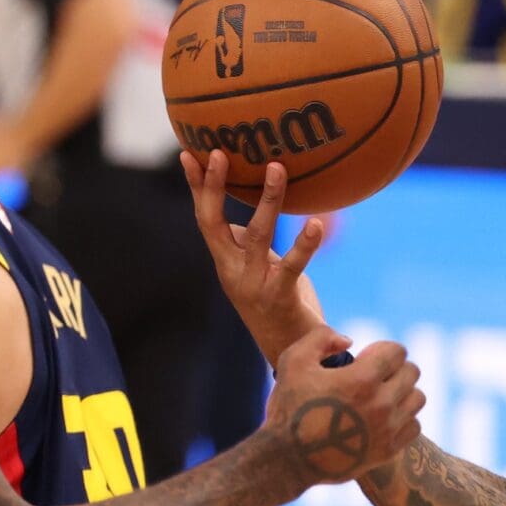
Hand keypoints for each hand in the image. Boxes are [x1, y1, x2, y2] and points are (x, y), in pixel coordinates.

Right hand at [184, 152, 328, 362]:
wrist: (291, 354)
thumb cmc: (279, 303)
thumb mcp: (261, 267)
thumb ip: (253, 243)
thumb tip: (252, 207)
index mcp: (226, 261)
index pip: (205, 217)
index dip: (197, 186)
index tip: (189, 152)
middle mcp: (233, 271)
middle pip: (215, 223)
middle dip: (214, 187)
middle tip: (220, 152)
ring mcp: (254, 285)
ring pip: (258, 236)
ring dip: (268, 200)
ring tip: (278, 168)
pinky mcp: (280, 298)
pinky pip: (293, 266)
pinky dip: (305, 244)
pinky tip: (316, 223)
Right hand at [265, 320, 424, 483]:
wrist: (287, 460)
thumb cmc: (288, 407)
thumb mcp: (293, 361)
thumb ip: (322, 338)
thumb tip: (350, 341)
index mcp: (362, 380)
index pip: (398, 352)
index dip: (382, 349)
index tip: (367, 357)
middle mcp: (381, 404)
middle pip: (412, 373)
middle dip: (394, 367)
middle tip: (374, 375)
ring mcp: (387, 430)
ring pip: (418, 399)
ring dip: (403, 391)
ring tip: (381, 395)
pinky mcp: (388, 451)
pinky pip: (414, 426)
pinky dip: (404, 418)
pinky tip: (384, 418)